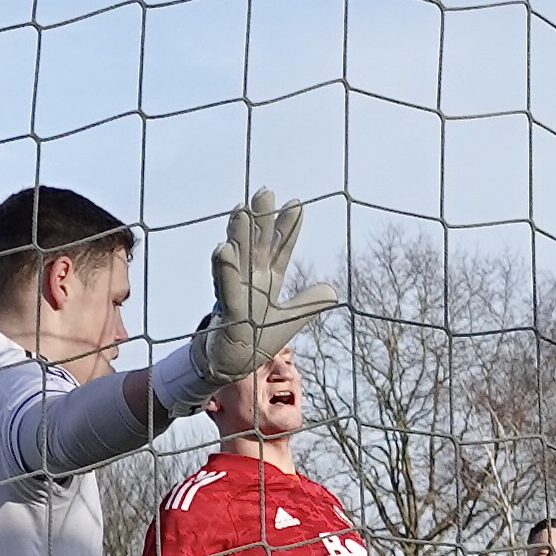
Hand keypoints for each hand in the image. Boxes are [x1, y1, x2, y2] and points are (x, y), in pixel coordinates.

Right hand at [195, 189, 337, 384]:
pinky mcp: (227, 311)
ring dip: (239, 235)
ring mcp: (236, 292)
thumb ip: (308, 304)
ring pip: (238, 258)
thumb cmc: (255, 338)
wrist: (229, 363)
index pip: (281, 250)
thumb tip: (333, 289)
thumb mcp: (289, 321)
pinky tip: (222, 248)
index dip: (288, 228)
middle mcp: (250, 280)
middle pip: (257, 245)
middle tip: (266, 191)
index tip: (296, 204)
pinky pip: (225, 287)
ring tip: (241, 210)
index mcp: (268, 280)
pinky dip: (224, 269)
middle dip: (261, 219)